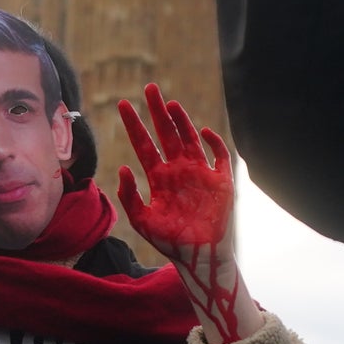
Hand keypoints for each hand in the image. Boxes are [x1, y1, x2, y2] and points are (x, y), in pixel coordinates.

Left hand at [116, 87, 252, 343]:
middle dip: (157, 110)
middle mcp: (178, 169)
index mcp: (158, 177)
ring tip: (170, 104)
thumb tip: (123, 168)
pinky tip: (203, 131)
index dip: (134, 124)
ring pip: (190, 138)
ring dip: (181, 121)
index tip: (123, 104)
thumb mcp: (142, 220)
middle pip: (166, 133)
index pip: (144, 144)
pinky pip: (219, 156)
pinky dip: (213, 142)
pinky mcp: (220, 180)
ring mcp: (200, 172)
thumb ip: (130, 196)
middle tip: (149, 87)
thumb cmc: (169, 241)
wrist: (198, 256)